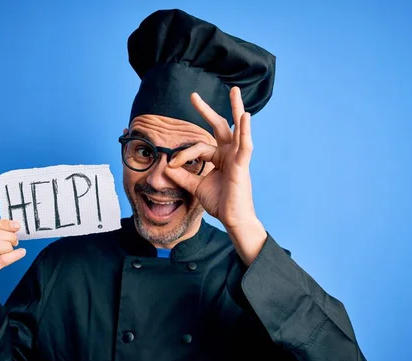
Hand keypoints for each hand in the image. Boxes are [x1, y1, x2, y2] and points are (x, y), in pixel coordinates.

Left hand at [165, 86, 258, 231]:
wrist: (232, 219)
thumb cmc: (220, 203)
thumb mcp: (196, 186)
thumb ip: (183, 176)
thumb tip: (166, 166)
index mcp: (219, 158)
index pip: (199, 147)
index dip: (184, 153)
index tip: (172, 164)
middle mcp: (229, 154)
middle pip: (220, 127)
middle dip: (207, 111)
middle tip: (194, 96)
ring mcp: (237, 158)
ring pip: (236, 129)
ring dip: (235, 108)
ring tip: (234, 91)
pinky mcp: (242, 165)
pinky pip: (244, 145)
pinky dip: (245, 130)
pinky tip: (244, 116)